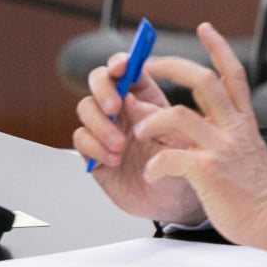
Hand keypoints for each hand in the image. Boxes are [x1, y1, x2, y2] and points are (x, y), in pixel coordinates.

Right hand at [73, 43, 201, 226]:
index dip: (122, 62)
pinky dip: (94, 147)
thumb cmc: (184, 168)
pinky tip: (113, 160)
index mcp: (147, 98)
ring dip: (100, 125)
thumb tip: (132, 101)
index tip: (122, 67)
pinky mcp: (94, 152)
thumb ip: (159, 118)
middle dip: (103, 89)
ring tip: (120, 146)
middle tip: (115, 108)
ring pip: (86, 108)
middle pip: (100, 81)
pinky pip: (81, 139)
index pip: (129, 70)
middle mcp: (124, 110)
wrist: (175, 204)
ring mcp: (107, 130)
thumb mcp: (182, 139)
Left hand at [130, 24, 266, 264]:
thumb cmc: (257, 191)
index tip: (205, 27)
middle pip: (202, 81)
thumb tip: (197, 119)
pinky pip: (169, 158)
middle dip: (170, 67)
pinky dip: (154, 163)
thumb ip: (225, 131)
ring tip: (141, 132)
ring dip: (151, 120)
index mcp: (243, 122)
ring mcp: (221, 148)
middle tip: (148, 66)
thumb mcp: (247, 149)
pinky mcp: (207, 172)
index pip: (233, 74)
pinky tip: (153, 172)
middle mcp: (233, 129)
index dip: (219, 47)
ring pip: (178, 115)